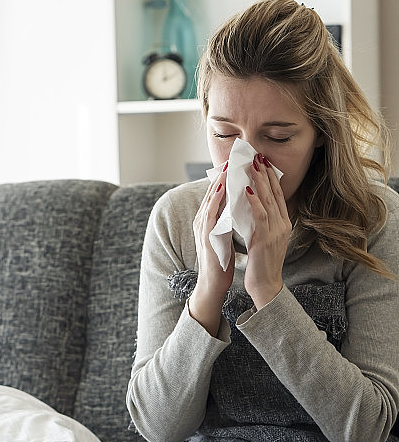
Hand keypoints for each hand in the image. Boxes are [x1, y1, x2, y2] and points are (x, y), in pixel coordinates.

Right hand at [189, 167, 234, 335]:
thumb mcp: (226, 234)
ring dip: (218, 183)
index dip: (227, 178)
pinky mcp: (204, 236)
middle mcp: (202, 220)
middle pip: (212, 192)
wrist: (213, 283)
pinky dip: (214, 201)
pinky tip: (220, 190)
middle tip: (233, 158)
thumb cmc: (221, 260)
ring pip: (209, 200)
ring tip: (227, 168)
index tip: (238, 163)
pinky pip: (209, 214)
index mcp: (209, 219)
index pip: (218, 194)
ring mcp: (202, 227)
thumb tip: (239, 204)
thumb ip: (228, 219)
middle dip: (222, 175)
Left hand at [244, 154, 291, 308]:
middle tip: (258, 156)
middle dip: (266, 174)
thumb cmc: (262, 264)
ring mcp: (276, 232)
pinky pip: (261, 216)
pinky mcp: (266, 239)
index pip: (278, 196)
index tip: (263, 162)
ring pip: (269, 201)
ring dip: (260, 182)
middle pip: (275, 193)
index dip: (271, 178)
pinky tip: (246, 190)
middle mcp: (283, 225)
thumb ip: (263, 223)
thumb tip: (254, 207)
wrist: (266, 286)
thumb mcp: (266, 239)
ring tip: (252, 165)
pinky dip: (254, 201)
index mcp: (283, 224)